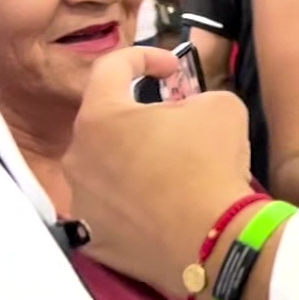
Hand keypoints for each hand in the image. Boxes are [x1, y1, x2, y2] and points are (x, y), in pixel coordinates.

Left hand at [65, 47, 257, 299]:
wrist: (215, 241)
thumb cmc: (212, 164)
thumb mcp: (221, 106)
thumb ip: (193, 97)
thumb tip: (184, 112)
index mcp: (101, 118)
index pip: (110, 68)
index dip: (144, 58)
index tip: (174, 69)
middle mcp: (77, 158)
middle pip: (105, 123)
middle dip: (140, 117)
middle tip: (178, 125)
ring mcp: (81, 202)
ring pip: (104, 167)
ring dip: (132, 160)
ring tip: (171, 171)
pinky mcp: (92, 239)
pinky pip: (108, 208)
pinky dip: (131, 201)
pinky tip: (162, 207)